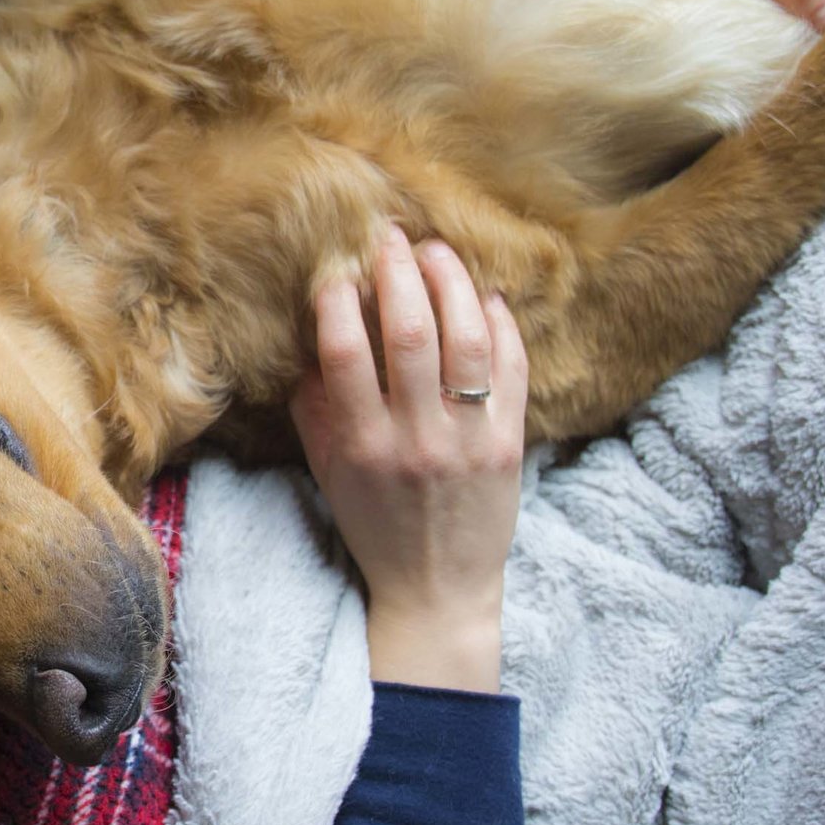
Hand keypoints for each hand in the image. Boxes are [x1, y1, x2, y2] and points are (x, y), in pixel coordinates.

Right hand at [289, 226, 527, 692]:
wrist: (437, 587)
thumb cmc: (373, 522)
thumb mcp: (327, 469)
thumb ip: (315, 405)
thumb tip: (312, 330)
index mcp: (361, 446)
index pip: (345, 355)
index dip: (338, 301)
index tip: (336, 269)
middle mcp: (416, 440)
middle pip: (411, 334)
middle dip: (399, 273)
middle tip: (391, 237)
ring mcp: (469, 441)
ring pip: (467, 341)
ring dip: (452, 283)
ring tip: (437, 251)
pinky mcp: (511, 444)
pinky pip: (512, 369)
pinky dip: (501, 325)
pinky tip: (486, 297)